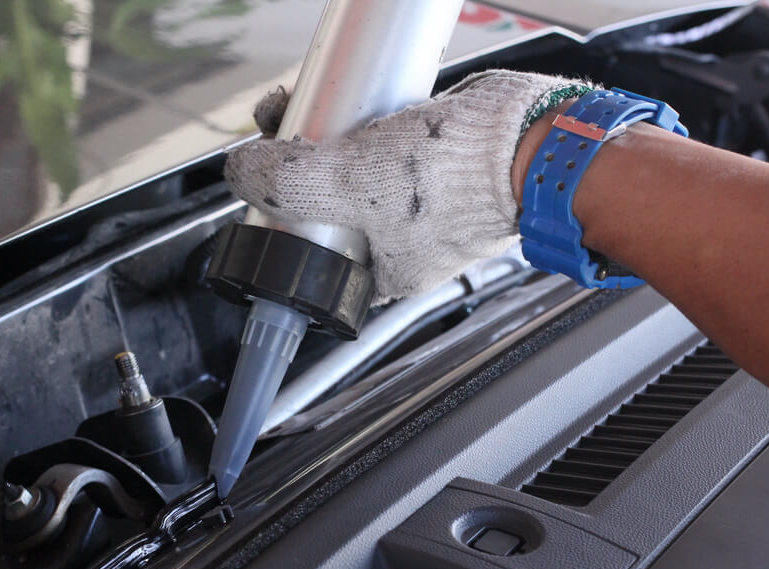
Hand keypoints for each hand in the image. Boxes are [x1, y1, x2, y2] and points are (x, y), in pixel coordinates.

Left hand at [224, 70, 590, 301]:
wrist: (529, 138)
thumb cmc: (455, 182)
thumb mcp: (348, 186)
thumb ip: (286, 185)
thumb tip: (239, 171)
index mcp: (381, 272)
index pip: (306, 253)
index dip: (274, 216)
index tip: (258, 182)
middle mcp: (398, 241)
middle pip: (321, 203)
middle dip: (290, 164)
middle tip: (276, 129)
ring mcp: (416, 200)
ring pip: (346, 168)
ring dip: (318, 134)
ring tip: (299, 101)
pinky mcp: (431, 160)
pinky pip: (378, 142)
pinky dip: (356, 119)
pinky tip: (341, 96)